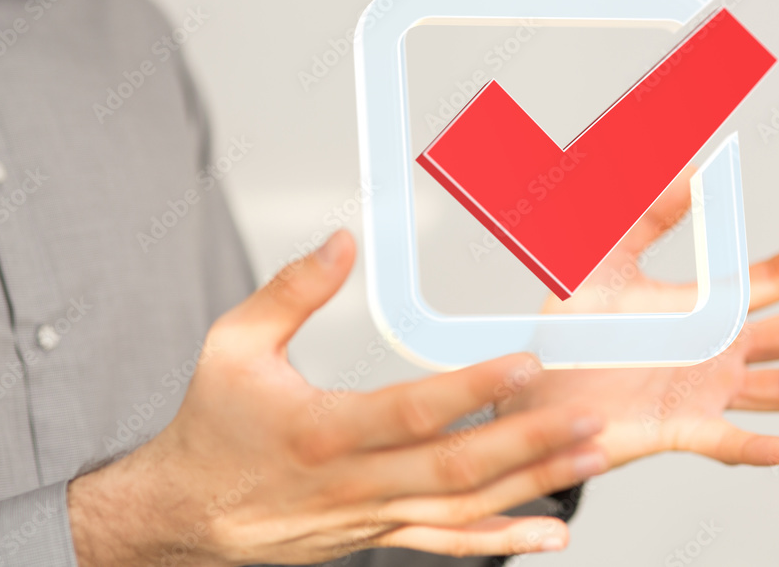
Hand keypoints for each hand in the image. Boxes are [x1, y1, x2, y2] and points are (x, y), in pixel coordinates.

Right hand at [68, 230, 606, 565]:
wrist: (188, 511)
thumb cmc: (212, 423)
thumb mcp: (232, 344)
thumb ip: (291, 291)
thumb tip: (341, 241)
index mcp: (319, 430)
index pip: (409, 412)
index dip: (471, 389)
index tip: (525, 364)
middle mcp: (353, 481)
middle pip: (453, 468)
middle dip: (526, 444)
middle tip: (586, 418)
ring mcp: (370, 515)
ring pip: (462, 509)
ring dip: (531, 486)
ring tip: (589, 458)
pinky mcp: (378, 532)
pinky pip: (446, 542)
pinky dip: (501, 539)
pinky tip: (548, 532)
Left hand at [514, 167, 778, 467]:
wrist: (537, 384)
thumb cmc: (572, 327)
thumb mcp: (605, 258)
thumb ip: (644, 213)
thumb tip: (688, 167)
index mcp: (706, 312)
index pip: (770, 284)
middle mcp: (717, 354)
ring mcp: (705, 395)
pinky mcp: (679, 429)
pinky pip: (727, 444)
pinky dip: (756, 449)